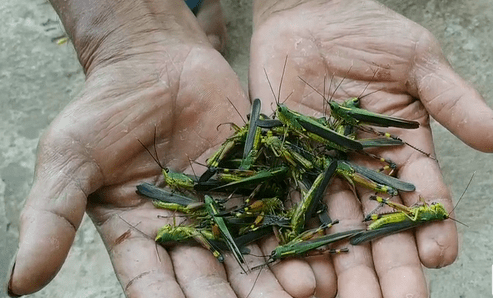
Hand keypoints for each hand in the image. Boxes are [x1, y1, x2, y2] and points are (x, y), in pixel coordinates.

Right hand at [7, 2, 291, 296]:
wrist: (153, 60)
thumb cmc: (105, 107)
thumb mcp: (70, 158)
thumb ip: (52, 216)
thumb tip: (20, 282)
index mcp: (137, 236)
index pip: (154, 285)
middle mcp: (184, 231)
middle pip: (210, 278)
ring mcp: (222, 208)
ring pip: (249, 254)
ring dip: (272, 279)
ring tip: (299, 295)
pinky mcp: (254, 182)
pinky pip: (276, 213)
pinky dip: (293, 237)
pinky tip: (313, 259)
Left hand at [249, 0, 492, 296]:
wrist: (309, 15)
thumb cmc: (368, 32)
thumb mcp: (416, 62)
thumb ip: (452, 101)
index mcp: (402, 150)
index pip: (422, 198)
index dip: (432, 226)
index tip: (437, 256)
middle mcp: (363, 169)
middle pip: (379, 225)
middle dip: (387, 265)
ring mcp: (322, 169)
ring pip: (336, 225)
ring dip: (342, 264)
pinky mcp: (285, 161)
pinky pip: (290, 204)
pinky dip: (295, 236)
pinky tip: (300, 270)